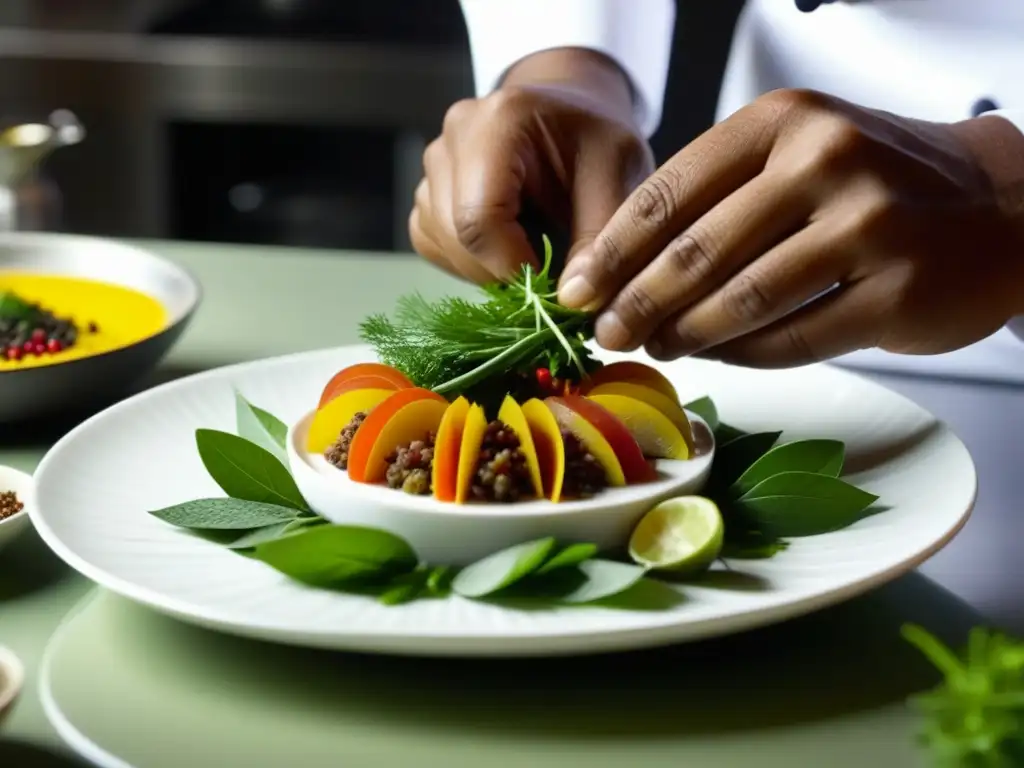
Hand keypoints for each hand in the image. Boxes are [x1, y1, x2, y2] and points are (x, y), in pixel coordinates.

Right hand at [410, 49, 652, 282]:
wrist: (571, 112)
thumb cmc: (595, 139)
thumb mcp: (619, 173)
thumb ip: (600, 235)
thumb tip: (578, 299)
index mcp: (501, 121)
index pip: (480, 216)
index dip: (511, 265)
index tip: (552, 286)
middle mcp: (455, 135)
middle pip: (456, 233)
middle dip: (501, 272)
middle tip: (548, 279)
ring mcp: (434, 162)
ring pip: (439, 241)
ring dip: (484, 269)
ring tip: (531, 256)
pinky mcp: (427, 189)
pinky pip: (430, 241)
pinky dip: (465, 262)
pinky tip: (504, 250)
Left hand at [557, 88, 1023, 366]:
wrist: (997, 207)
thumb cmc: (875, 182)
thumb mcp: (796, 153)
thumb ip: (718, 196)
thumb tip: (624, 268)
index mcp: (784, 121)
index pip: (669, 192)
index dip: (611, 251)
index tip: (575, 290)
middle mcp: (826, 160)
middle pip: (697, 252)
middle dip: (637, 303)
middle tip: (606, 334)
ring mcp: (869, 224)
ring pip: (744, 300)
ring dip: (687, 335)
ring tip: (659, 348)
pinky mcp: (897, 290)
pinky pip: (795, 339)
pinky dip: (745, 356)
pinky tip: (719, 359)